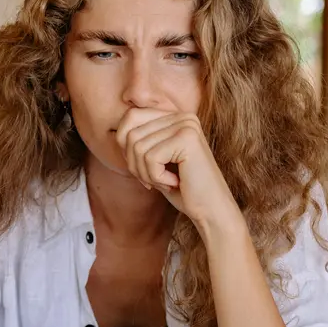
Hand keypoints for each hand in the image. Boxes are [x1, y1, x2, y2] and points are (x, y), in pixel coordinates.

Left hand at [114, 108, 242, 230]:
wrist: (211, 210)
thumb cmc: (183, 189)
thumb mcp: (155, 161)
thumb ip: (139, 142)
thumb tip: (116, 132)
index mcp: (175, 117)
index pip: (130, 118)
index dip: (127, 148)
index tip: (143, 169)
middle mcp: (182, 116)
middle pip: (130, 133)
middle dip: (135, 164)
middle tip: (154, 180)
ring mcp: (186, 125)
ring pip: (137, 147)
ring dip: (146, 173)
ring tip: (166, 182)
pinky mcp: (187, 139)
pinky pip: (150, 158)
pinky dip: (156, 177)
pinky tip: (175, 182)